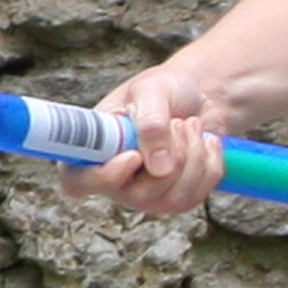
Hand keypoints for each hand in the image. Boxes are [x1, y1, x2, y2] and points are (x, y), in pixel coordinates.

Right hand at [75, 58, 255, 220]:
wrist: (196, 95)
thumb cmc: (163, 89)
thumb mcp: (153, 90)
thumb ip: (151, 123)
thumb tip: (159, 168)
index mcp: (93, 148)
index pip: (77, 180)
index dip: (103, 177)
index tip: (134, 156)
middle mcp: (114, 179)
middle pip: (139, 195)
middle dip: (172, 156)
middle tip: (178, 123)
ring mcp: (145, 194)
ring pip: (173, 198)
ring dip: (193, 156)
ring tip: (190, 124)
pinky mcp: (174, 198)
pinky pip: (197, 195)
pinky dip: (210, 164)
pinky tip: (206, 141)